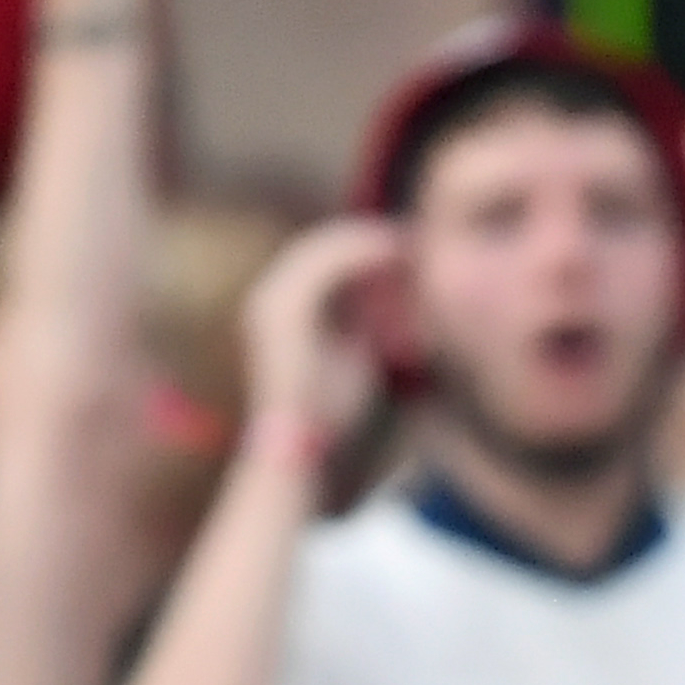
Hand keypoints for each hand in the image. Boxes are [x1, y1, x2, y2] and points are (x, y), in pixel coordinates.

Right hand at [238, 217, 405, 461]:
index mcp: (285, 305)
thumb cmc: (330, 414)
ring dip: (367, 240)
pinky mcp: (280, 306)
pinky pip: (324, 262)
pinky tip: (393, 253)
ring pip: (324, 246)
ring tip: (407, 242)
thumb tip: (396, 298)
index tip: (409, 247)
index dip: (367, 247)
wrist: (300, 448)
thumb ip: (366, 323)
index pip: (327, 258)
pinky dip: (360, 253)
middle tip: (415, 237)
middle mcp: (270, 294)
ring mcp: (270, 297)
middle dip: (369, 238)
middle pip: (324, 245)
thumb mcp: (355, 357)